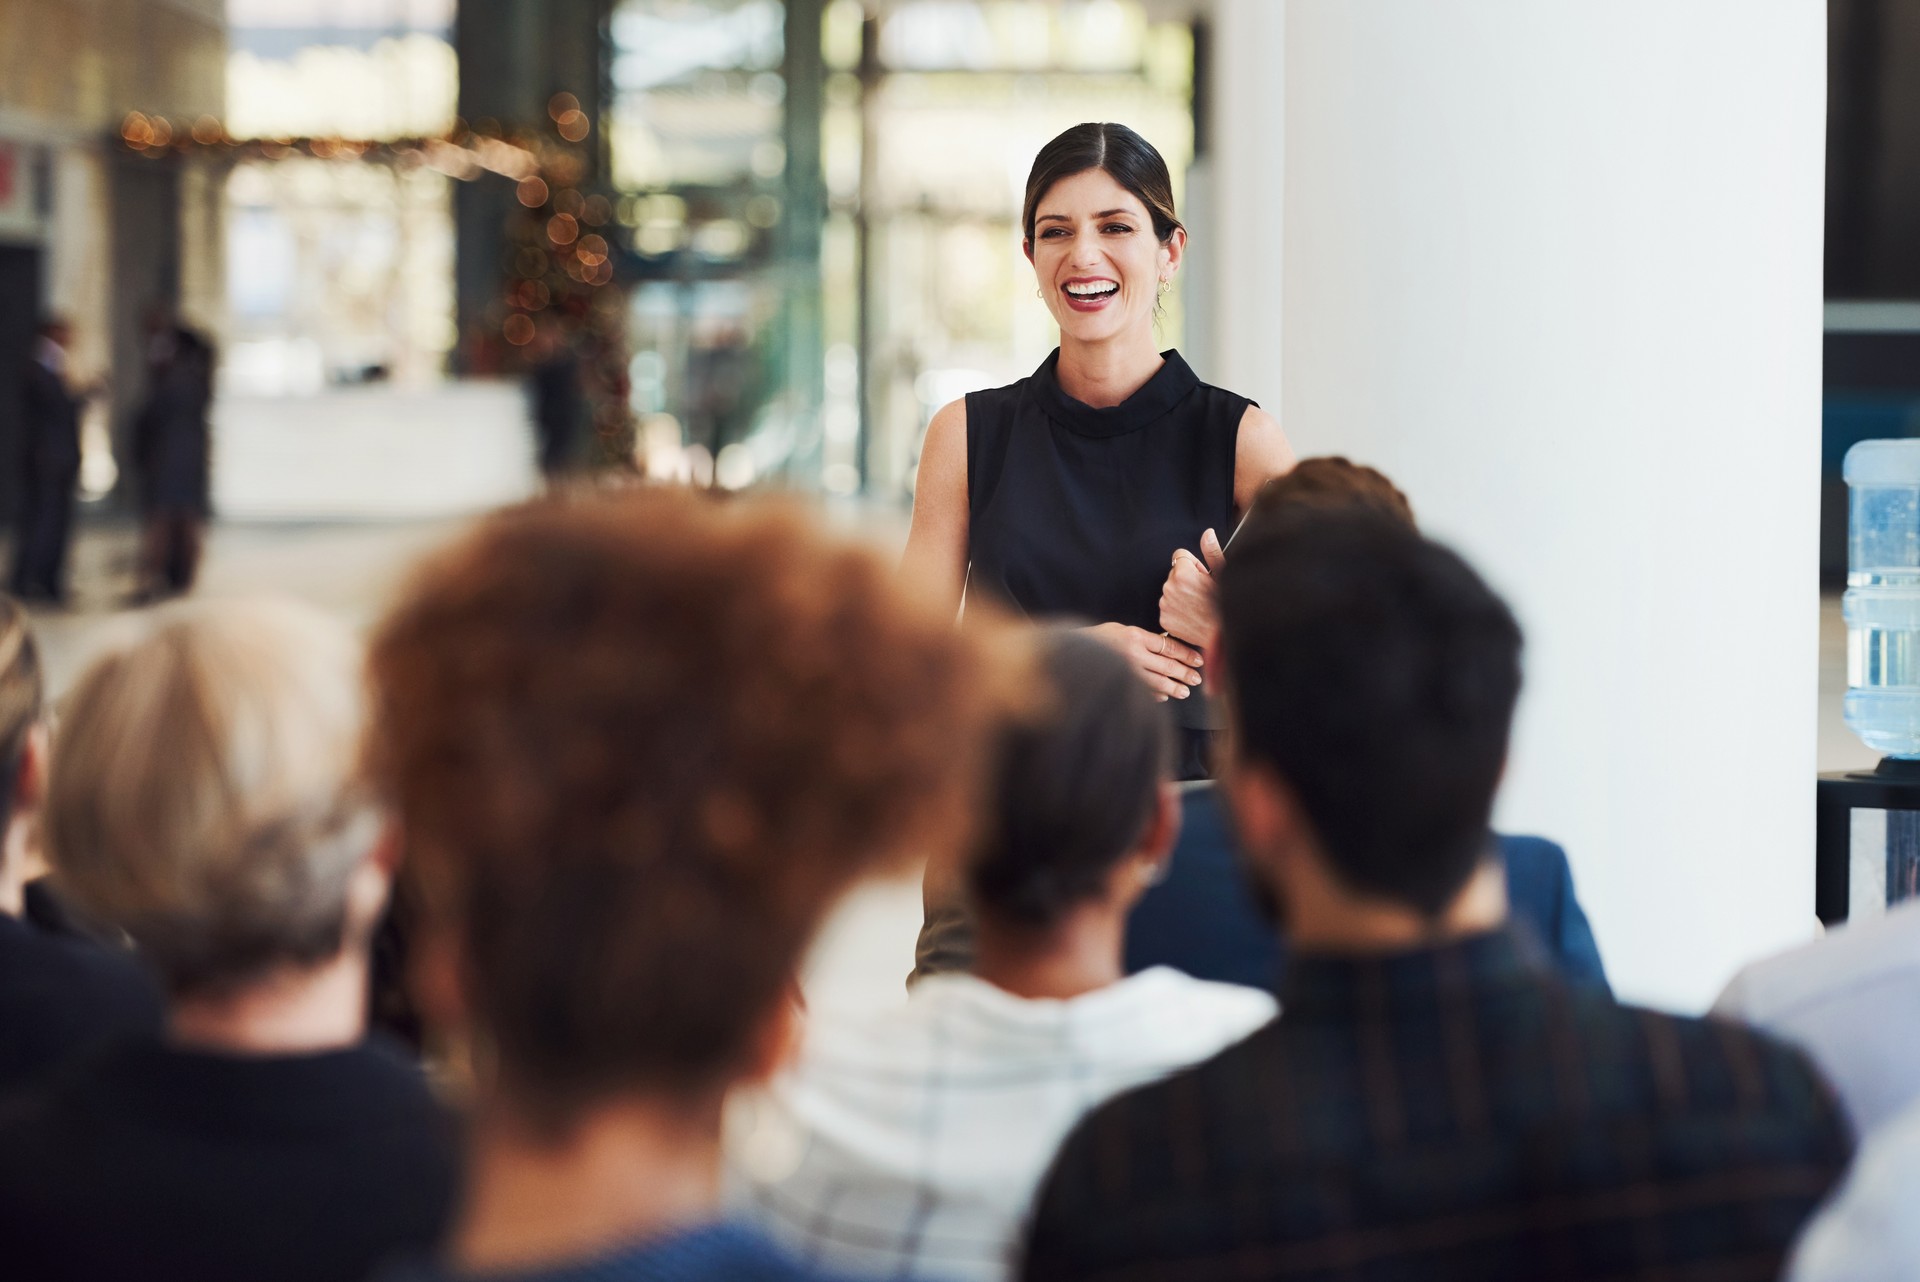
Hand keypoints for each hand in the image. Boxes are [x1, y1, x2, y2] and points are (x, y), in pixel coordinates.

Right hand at [1084, 622, 1203, 701]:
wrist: (1071, 653)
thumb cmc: (1098, 640)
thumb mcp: (1120, 630)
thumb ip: (1143, 639)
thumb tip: (1168, 650)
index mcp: (1134, 636)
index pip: (1169, 646)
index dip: (1186, 654)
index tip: (1197, 660)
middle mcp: (1132, 654)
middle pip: (1167, 666)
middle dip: (1185, 674)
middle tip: (1196, 679)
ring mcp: (1126, 671)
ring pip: (1158, 682)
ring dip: (1174, 688)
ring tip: (1184, 691)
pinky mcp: (1120, 684)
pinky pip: (1143, 691)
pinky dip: (1156, 695)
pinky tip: (1164, 696)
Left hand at [1157, 527, 1225, 650]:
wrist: (1222, 636)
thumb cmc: (1226, 606)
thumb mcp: (1223, 575)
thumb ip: (1212, 552)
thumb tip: (1207, 534)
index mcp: (1183, 573)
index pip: (1180, 556)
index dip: (1194, 565)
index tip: (1202, 576)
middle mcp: (1169, 587)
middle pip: (1175, 574)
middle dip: (1186, 580)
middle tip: (1203, 594)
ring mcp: (1165, 605)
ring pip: (1171, 591)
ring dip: (1182, 595)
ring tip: (1199, 606)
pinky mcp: (1164, 620)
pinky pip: (1168, 608)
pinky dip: (1178, 611)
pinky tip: (1192, 616)